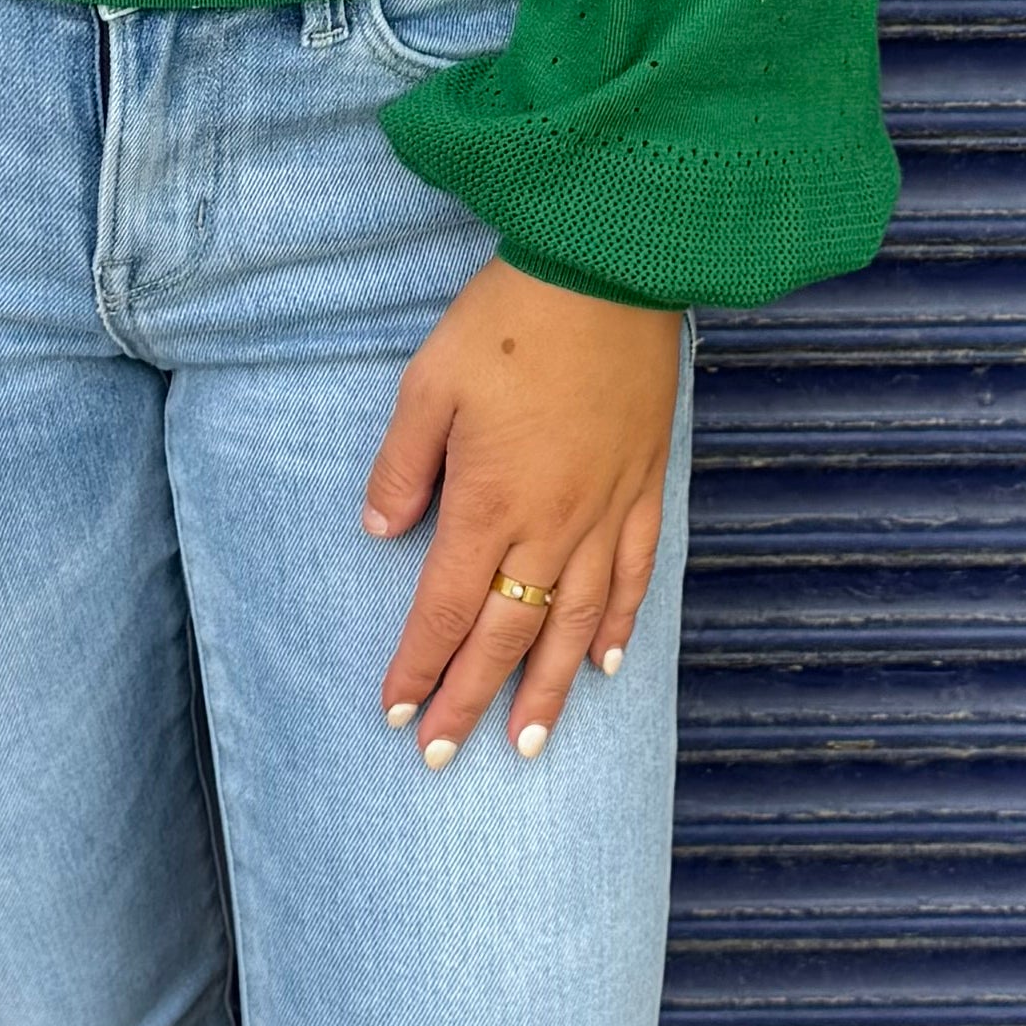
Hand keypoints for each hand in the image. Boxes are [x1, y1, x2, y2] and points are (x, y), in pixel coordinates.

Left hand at [362, 256, 681, 769]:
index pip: (444, 609)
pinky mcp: (643, 486)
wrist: (610, 267)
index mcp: (489, 502)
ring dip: (547, 689)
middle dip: (470, 701)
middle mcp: (551, 523)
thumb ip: (402, 466)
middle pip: (505, 634)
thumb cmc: (508, 321)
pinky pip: (635, 575)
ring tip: (527, 741)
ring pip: (575, 624)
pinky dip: (621, 626)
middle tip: (444, 757)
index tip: (397, 714)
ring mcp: (605, 510)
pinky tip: (607, 665)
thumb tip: (381, 532)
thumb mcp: (428, 384)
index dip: (420, 668)